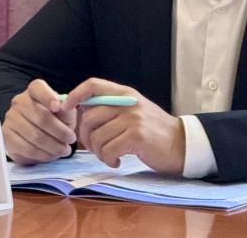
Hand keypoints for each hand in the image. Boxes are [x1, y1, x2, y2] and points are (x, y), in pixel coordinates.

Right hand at [2, 79, 76, 164]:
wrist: (37, 135)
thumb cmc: (54, 119)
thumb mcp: (65, 112)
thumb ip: (67, 110)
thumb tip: (64, 108)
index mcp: (35, 90)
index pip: (38, 88)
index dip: (48, 97)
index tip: (58, 107)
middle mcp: (19, 101)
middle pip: (41, 117)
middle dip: (60, 131)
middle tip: (71, 139)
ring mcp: (11, 118)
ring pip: (35, 135)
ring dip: (53, 146)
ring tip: (64, 150)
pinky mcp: (7, 136)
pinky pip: (27, 148)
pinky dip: (42, 154)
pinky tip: (51, 155)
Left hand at [62, 78, 184, 174]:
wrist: (180, 144)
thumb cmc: (153, 131)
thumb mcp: (133, 110)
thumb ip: (111, 107)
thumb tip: (80, 111)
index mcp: (125, 93)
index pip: (93, 84)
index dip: (75, 95)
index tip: (65, 109)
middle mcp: (128, 102)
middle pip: (89, 117)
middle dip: (85, 137)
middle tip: (94, 148)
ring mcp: (133, 119)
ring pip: (97, 137)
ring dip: (99, 152)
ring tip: (110, 155)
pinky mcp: (137, 137)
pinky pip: (108, 150)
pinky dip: (109, 159)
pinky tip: (118, 161)